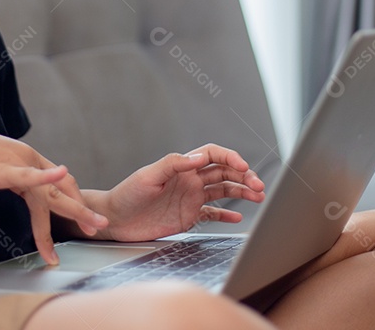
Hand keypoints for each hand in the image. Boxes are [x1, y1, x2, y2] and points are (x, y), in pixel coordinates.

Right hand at [0, 119, 107, 263]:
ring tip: (83, 232)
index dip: (75, 200)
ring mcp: (19, 163)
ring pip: (51, 193)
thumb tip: (20, 188)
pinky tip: (60, 175)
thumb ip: (13, 176)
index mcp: (29, 159)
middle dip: (82, 211)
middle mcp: (30, 158)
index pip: (61, 182)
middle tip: (97, 228)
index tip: (84, 219)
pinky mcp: (4, 169)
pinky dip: (47, 178)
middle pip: (64, 187)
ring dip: (71, 213)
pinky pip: (30, 177)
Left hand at [99, 144, 264, 241]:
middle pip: (223, 173)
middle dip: (243, 176)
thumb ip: (173, 164)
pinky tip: (238, 217)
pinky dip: (226, 214)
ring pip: (223, 191)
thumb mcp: (148, 177)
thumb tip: (198, 157)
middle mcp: (189, 180)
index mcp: (181, 167)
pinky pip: (212, 213)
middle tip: (258, 186)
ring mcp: (190, 198)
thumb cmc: (127, 194)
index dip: (229, 158)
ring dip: (241, 192)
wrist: (115, 219)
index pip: (211, 155)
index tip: (242, 167)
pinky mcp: (188, 216)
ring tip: (258, 197)